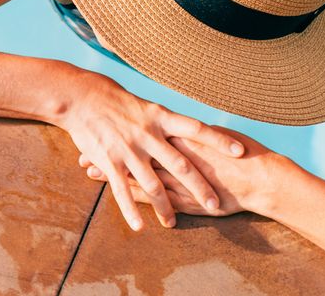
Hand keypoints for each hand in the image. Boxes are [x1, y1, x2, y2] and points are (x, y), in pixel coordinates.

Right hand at [54, 73, 243, 229]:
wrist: (83, 98)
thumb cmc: (117, 101)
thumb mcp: (148, 108)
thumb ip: (169, 123)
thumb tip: (193, 132)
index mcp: (161, 118)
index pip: (197, 129)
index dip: (219, 141)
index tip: (241, 151)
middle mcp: (148, 134)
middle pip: (180, 164)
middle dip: (199, 186)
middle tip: (215, 205)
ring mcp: (129, 149)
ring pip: (153, 183)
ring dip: (164, 206)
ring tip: (172, 223)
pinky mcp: (109, 161)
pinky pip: (122, 190)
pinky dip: (131, 210)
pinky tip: (140, 226)